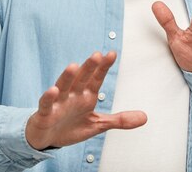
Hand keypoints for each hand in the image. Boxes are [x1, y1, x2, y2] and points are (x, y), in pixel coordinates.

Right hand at [25, 51, 146, 150]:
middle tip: (97, 55)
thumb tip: (145, 117)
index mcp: (86, 96)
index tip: (112, 54)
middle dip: (89, 67)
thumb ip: (120, 120)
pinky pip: (47, 104)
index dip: (103, 67)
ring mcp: (59, 103)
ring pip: (63, 87)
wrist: (48, 138)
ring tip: (73, 66)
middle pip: (81, 78)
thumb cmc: (71, 126)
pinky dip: (49, 97)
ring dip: (67, 77)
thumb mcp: (99, 124)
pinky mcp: (46, 113)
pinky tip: (53, 90)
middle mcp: (73, 95)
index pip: (96, 78)